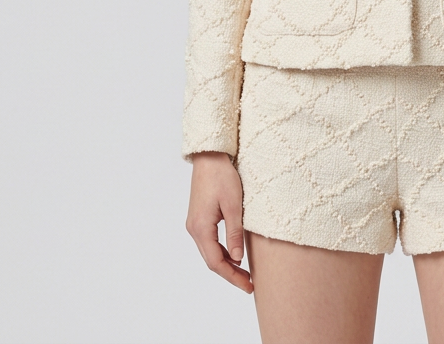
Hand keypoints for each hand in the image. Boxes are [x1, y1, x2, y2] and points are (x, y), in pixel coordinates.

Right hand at [186, 151, 252, 292]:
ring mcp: (195, 224)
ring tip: (245, 273)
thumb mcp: (233, 206)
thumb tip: (238, 260)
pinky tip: (234, 254)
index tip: (248, 286)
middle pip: (211, 260)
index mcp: (201, 228)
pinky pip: (209, 241)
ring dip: (226, 263)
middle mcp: (194, 229)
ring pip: (210, 252)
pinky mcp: (199, 218)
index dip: (232, 277)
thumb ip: (235, 233)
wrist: (209, 156)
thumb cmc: (222, 177)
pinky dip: (221, 251)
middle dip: (230, 274)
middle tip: (249, 284)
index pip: (216, 262)